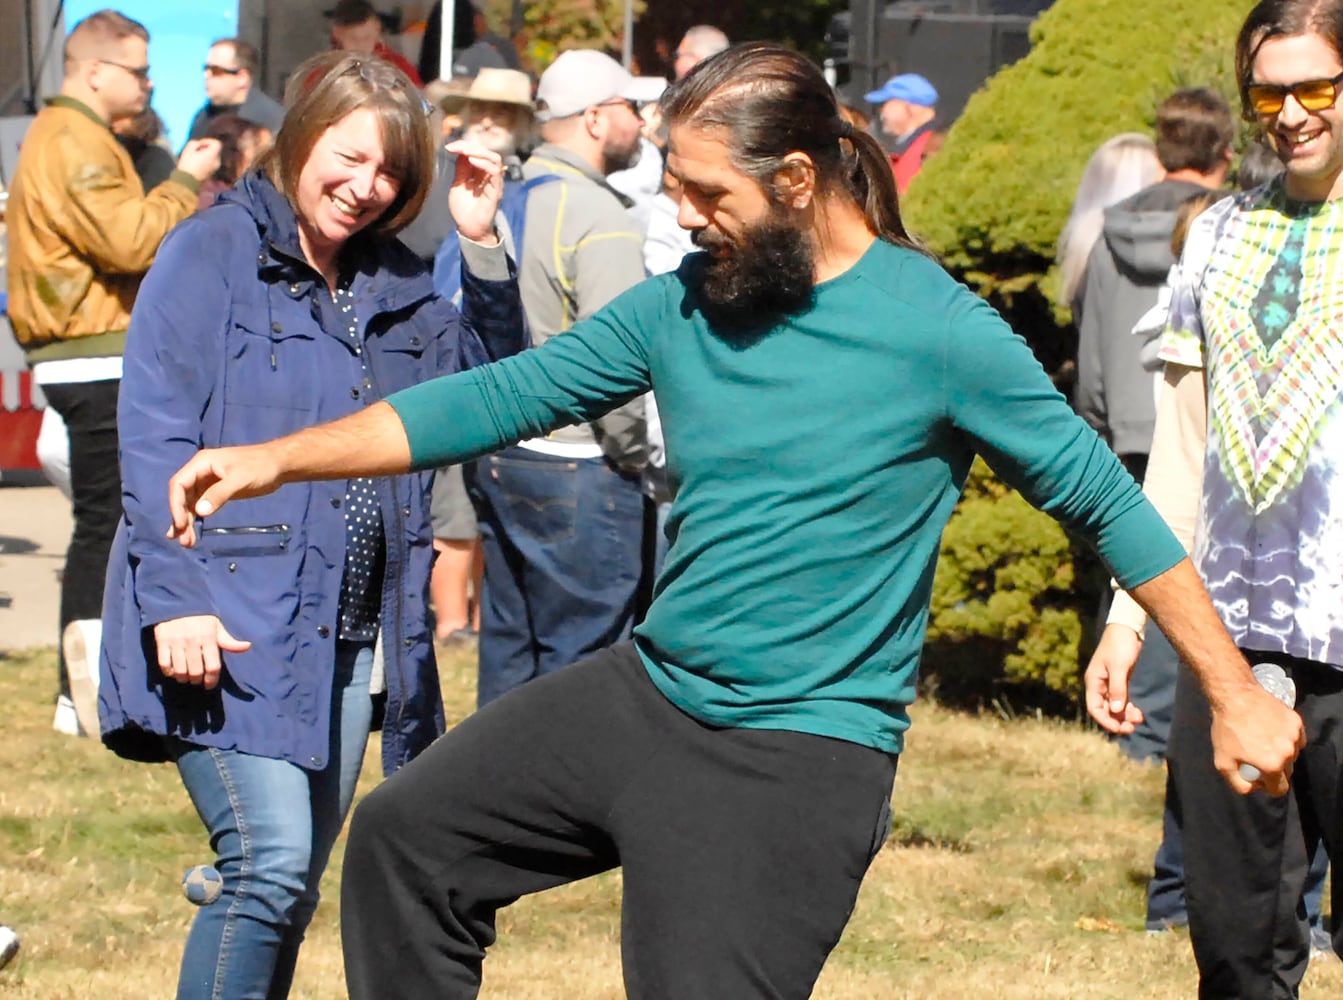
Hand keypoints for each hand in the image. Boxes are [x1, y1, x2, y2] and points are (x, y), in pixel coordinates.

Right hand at [153, 615, 250, 688]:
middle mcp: (193, 641)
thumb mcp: (217, 626)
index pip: (213, 667)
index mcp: (209, 638)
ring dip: (183, 678)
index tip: (209, 684)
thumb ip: (229, 641)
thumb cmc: (201, 617)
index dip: (212, 680)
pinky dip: (168, 672)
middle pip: (196, 672)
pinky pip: (164, 664)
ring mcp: (176, 642)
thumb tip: (247, 646)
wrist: (178, 600)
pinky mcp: (162, 641)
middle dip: (197, 680)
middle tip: (197, 680)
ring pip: (180, 671)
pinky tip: (173, 671)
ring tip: (186, 677)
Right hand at [167, 444, 284, 546]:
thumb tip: (199, 511)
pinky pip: (201, 506)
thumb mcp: (240, 480)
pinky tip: (192, 533)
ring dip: (187, 522)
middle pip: (182, 497)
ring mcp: (207, 482)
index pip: (179, 484)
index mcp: (201, 463)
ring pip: (190, 504)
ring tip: (187, 543)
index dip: (176, 505)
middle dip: (181, 518)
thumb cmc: (260, 467)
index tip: (180, 525)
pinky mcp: (216, 492)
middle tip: (183, 541)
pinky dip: (197, 519)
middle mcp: (200, 472)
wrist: (278, 464)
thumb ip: (219, 494)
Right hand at [177, 138, 222, 181]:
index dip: (208, 141)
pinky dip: (207, 160)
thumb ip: (196, 143)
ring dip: (206, 154)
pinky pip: (212, 163)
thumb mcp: (188, 148)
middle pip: (215, 150)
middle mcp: (217, 161)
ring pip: (213, 156)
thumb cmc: (187, 163)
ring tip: (196, 157)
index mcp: (213, 154)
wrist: (187, 180)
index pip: (217, 143)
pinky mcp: (213, 173)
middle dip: (207, 148)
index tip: (200, 144)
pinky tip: (198, 163)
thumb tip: (200, 145)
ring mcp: (216, 168)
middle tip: (197, 150)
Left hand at [445, 139, 502, 244]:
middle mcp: (488, 175)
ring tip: (465, 152)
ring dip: (479, 151)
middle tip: (456, 147)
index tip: (449, 147)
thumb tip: (459, 151)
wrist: (468, 228)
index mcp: (479, 172)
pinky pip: (495, 172)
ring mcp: (494, 182)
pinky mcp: (496, 190)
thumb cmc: (463, 209)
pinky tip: (472, 161)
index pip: (476, 152)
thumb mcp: (457, 184)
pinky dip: (484, 163)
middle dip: (470, 146)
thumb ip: (460, 169)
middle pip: (486, 151)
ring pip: (494, 158)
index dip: (464, 145)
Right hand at [1084, 624, 1144, 733]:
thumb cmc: (1120, 644)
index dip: (1105, 720)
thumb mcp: (1119, 666)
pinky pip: (1122, 700)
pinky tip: (1138, 712)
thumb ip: (1117, 688)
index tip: (1119, 728)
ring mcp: (1110, 683)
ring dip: (1125, 715)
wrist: (1127, 628)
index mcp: (1094, 681)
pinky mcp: (1120, 680)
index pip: (1094, 708)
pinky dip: (1129, 707)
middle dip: (1117, 720)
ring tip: (1139, 719)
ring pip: (1115, 706)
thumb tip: (1116, 709)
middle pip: (1105, 710)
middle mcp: (1099, 685)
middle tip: (1132, 728)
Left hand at [1211, 680, 1304, 796]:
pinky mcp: (1297, 722)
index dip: (1268, 786)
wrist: (1235, 695)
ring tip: (1262, 740)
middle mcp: (1288, 753)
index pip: (1280, 789)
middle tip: (1257, 755)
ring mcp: (1295, 736)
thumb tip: (1253, 789)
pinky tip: (1270, 730)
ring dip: (1280, 753)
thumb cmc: (1227, 729)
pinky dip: (1286, 738)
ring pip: (1292, 755)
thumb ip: (1239, 784)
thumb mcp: (1223, 762)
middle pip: (1287, 772)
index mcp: (1272, 765)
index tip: (1257, 776)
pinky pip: (1296, 739)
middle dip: (1273, 769)